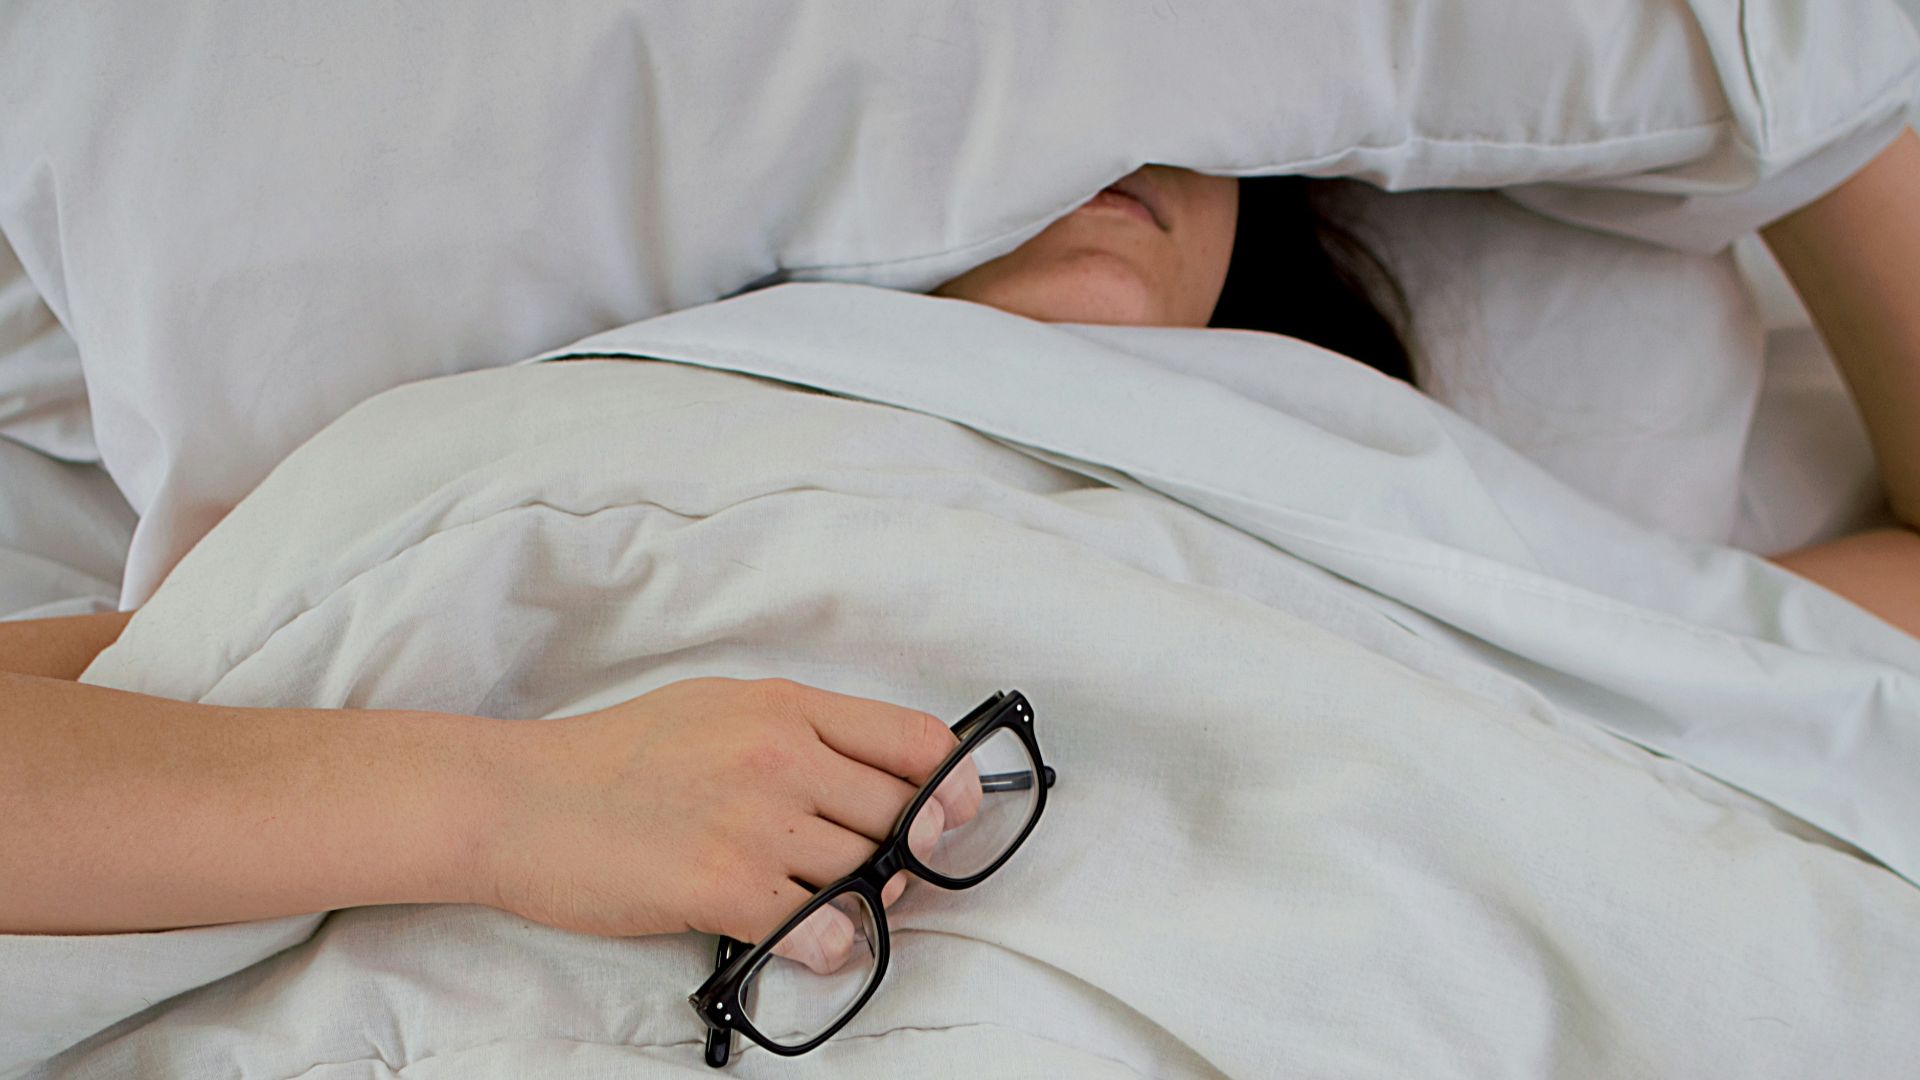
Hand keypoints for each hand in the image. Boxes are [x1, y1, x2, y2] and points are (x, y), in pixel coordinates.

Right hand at [476, 677, 980, 972]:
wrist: (517, 799)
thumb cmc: (613, 758)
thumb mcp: (716, 708)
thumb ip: (798, 734)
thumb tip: (875, 777)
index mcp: (784, 706)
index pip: (915, 740)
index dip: (952, 786)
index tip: (953, 816)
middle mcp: (780, 754)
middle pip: (903, 815)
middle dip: (909, 855)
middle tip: (883, 876)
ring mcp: (753, 819)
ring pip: (868, 873)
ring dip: (867, 903)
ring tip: (831, 908)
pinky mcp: (721, 884)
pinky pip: (821, 927)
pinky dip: (828, 944)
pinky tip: (805, 940)